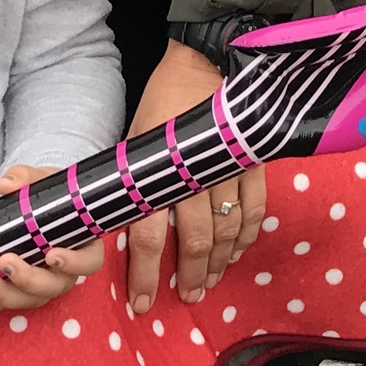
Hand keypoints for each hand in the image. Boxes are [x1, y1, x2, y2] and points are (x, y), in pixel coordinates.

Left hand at [0, 167, 107, 312]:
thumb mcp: (41, 180)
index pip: (89, 262)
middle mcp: (64, 272)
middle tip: (5, 261)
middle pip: (53, 287)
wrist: (31, 205)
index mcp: (81, 245)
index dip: (74, 264)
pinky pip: (4, 304)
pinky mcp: (17, 292)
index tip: (51, 255)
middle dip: (28, 279)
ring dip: (3, 294)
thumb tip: (5, 184)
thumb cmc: (46, 195)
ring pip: (28, 299)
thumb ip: (27, 179)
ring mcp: (41, 286)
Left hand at [120, 42, 267, 309]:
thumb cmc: (162, 105)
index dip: (145, 274)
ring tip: (210, 282)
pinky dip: (247, 236)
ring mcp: (227, 171)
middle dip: (190, 275)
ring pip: (227, 231)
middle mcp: (193, 177)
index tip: (143, 303)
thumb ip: (130, 184)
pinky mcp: (252, 163)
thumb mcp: (134, 141)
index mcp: (158, 172)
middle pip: (194, 240)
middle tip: (188, 297)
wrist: (204, 63)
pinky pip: (254, 211)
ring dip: (219, 262)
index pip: (149, 235)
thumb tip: (111, 222)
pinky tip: (238, 253)